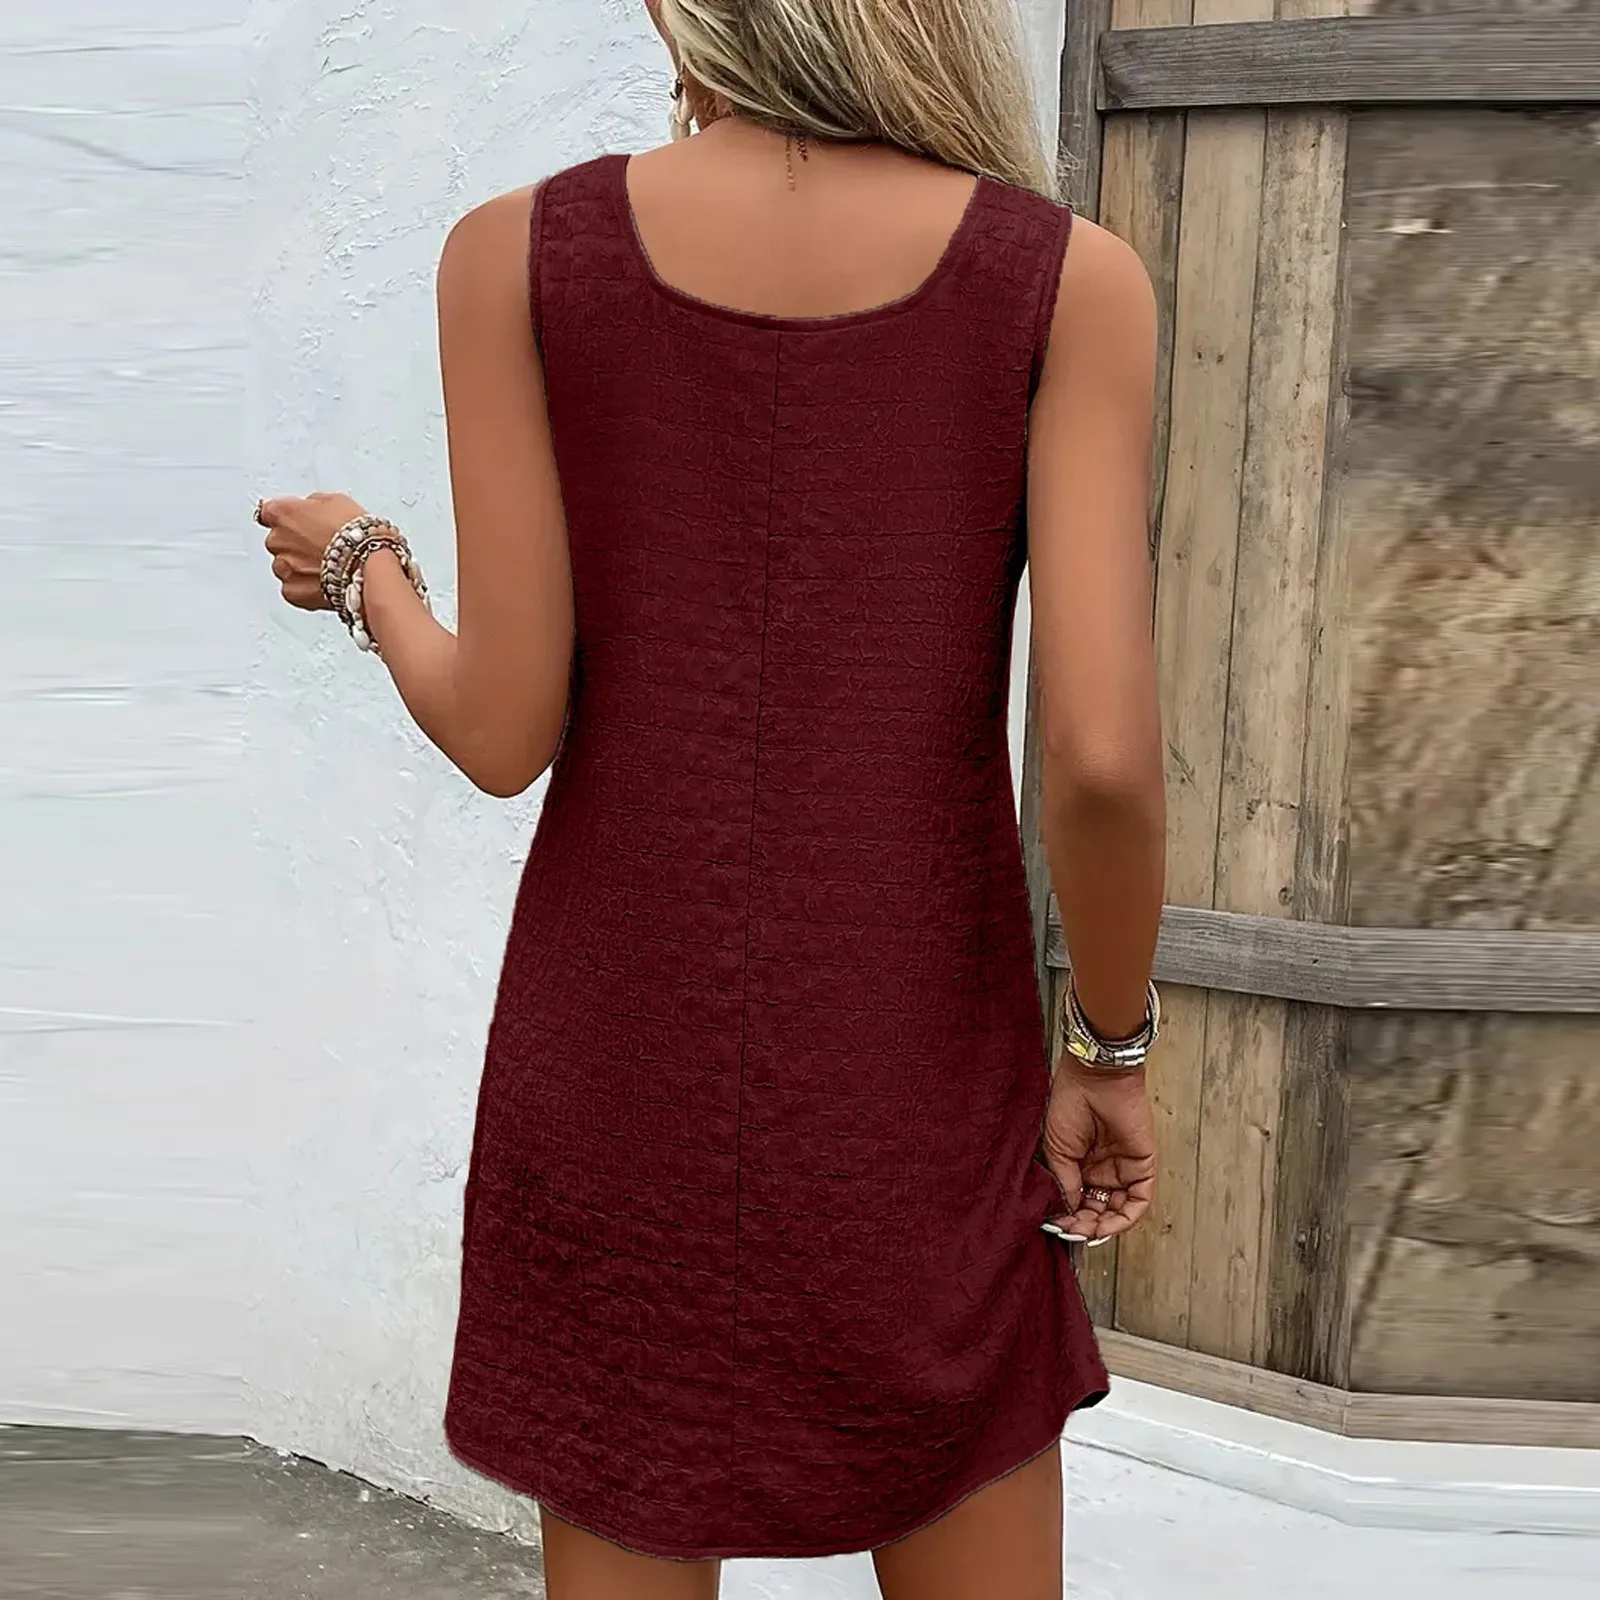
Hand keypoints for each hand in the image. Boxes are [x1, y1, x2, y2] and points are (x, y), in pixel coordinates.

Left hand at [256, 491, 366, 610]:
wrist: (369, 565)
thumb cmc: (356, 533)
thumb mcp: (336, 500)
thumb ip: (312, 503)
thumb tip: (310, 508)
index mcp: (282, 513)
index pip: (268, 513)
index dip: (286, 518)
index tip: (295, 521)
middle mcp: (276, 540)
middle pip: (278, 541)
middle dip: (295, 544)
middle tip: (321, 546)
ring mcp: (283, 567)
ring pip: (285, 566)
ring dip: (300, 566)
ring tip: (327, 566)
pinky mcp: (292, 592)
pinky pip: (294, 588)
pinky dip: (306, 587)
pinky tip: (325, 581)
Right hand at [1040, 1056, 1155, 1243]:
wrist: (1094, 1079)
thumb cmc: (1070, 1103)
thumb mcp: (1056, 1149)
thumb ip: (1064, 1183)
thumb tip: (1066, 1212)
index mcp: (1079, 1163)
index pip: (1076, 1200)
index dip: (1067, 1217)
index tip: (1056, 1226)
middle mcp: (1101, 1169)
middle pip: (1097, 1209)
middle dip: (1084, 1225)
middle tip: (1071, 1231)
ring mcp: (1122, 1169)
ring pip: (1117, 1210)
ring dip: (1103, 1226)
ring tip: (1086, 1230)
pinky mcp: (1142, 1167)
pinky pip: (1139, 1201)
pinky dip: (1125, 1218)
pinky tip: (1106, 1224)